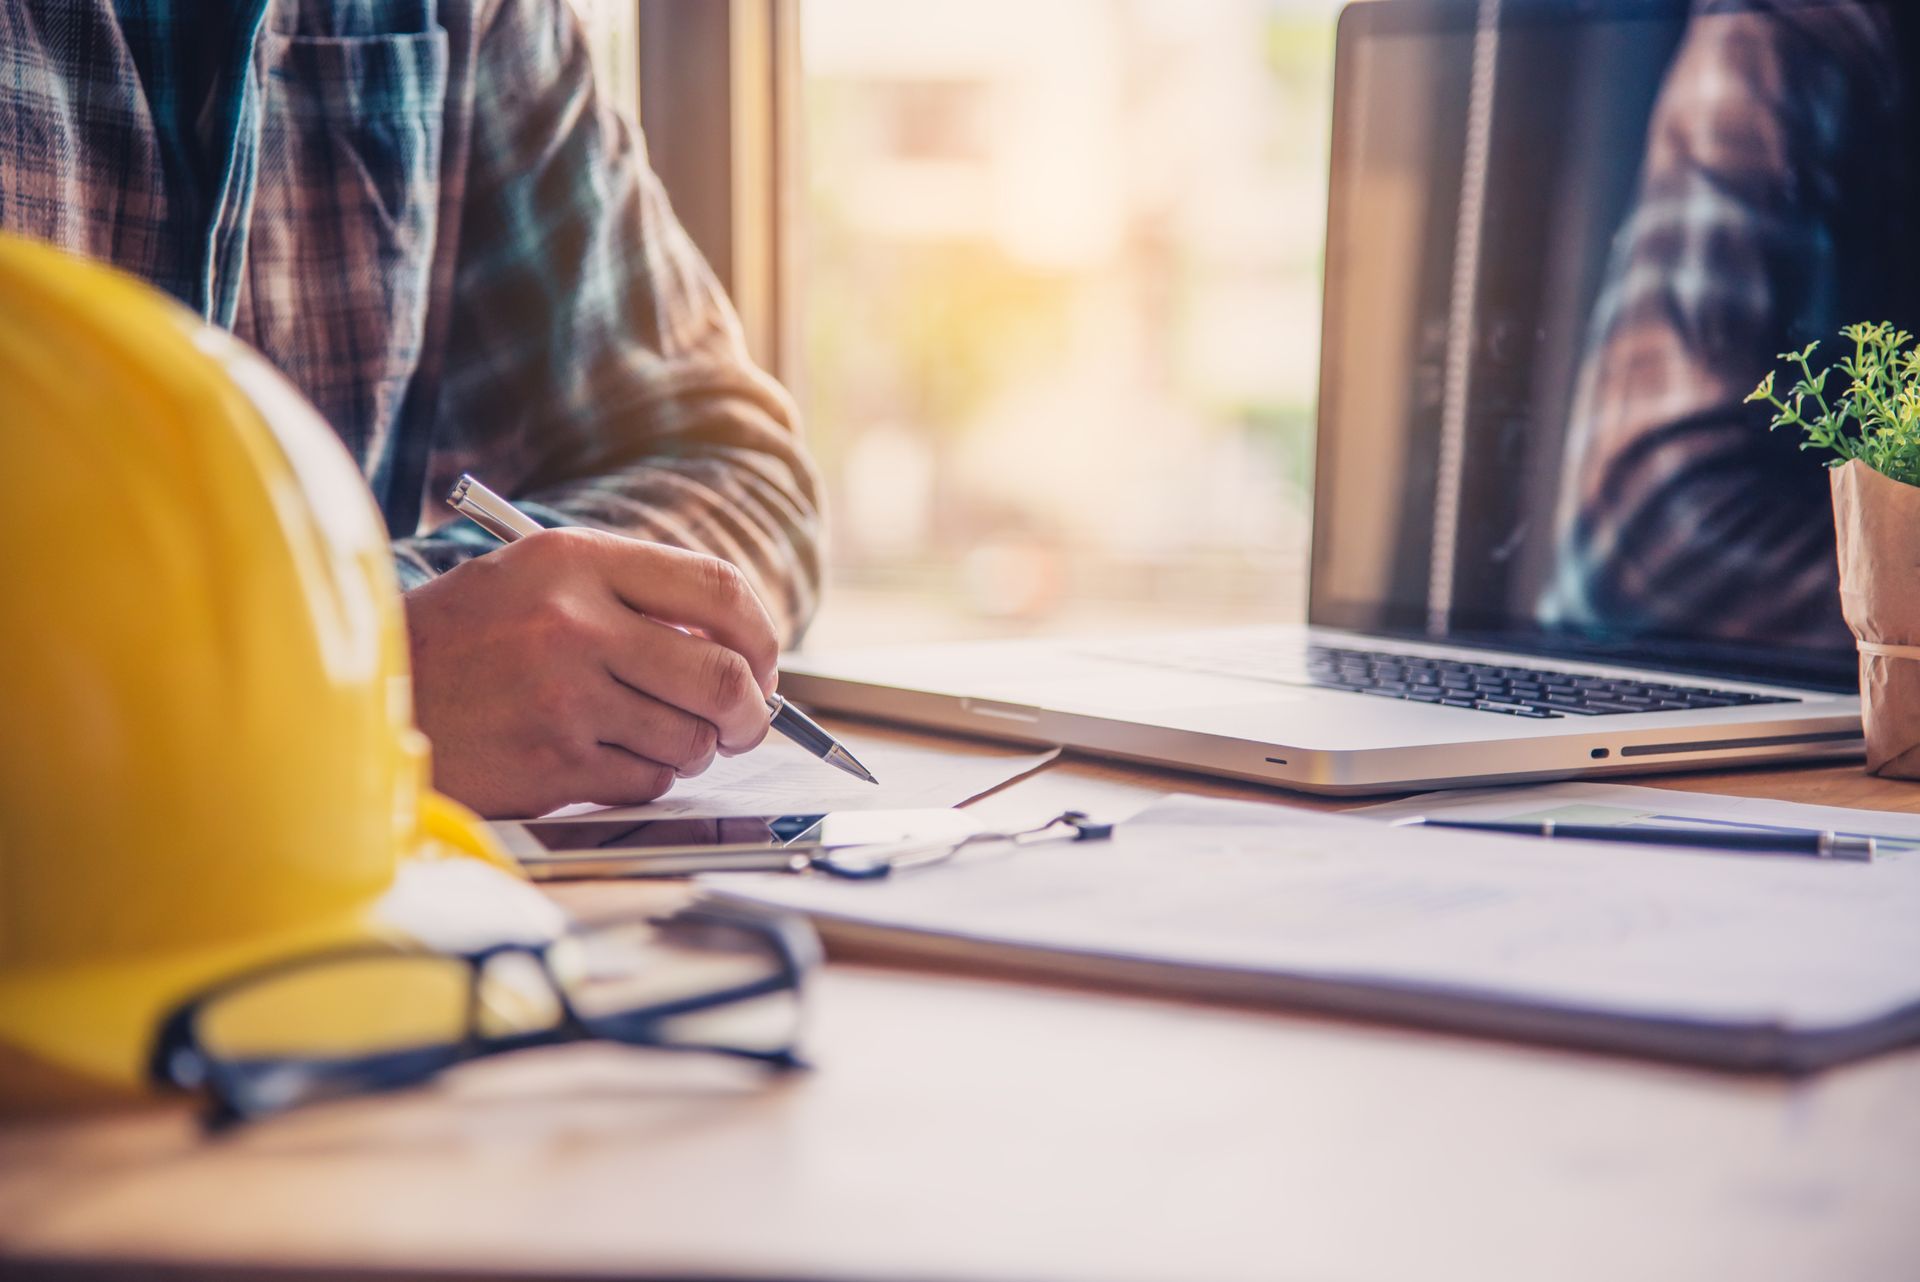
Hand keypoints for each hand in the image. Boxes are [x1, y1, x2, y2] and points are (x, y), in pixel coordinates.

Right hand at [404, 527, 779, 817]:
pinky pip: (647, 780)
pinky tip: (603, 759)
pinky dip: (643, 777)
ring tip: (650, 737)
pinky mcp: (553, 763)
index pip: (718, 588)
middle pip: (722, 674)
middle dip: (749, 711)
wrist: (365, 696)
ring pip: (690, 737)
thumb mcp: (532, 579)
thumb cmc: (459, 642)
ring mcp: (564, 696)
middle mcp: (574, 622)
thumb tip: (734, 645)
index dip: (760, 634)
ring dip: (688, 748)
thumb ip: (625, 595)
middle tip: (741, 724)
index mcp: (574, 561)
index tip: (762, 663)